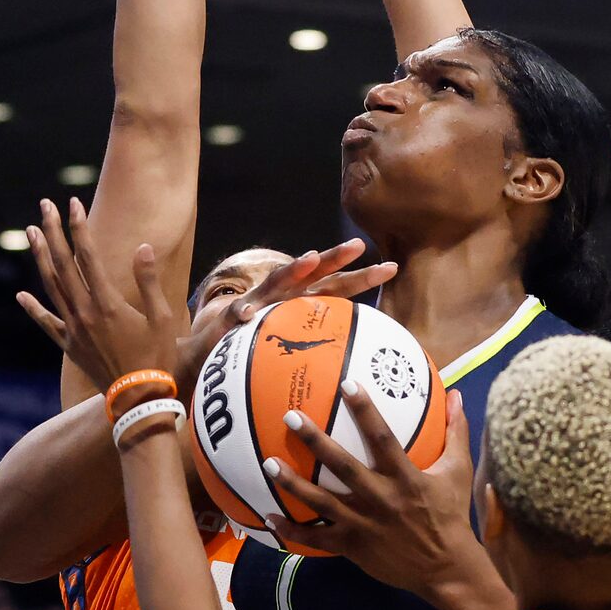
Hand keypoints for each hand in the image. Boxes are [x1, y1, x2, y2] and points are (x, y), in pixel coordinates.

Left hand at [20, 198, 176, 388]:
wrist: (139, 398)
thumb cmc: (157, 357)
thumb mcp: (162, 317)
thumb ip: (149, 281)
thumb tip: (142, 247)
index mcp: (108, 303)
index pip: (88, 255)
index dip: (79, 227)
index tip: (73, 203)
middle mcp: (85, 312)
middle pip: (63, 264)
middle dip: (54, 231)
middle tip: (44, 205)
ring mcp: (74, 329)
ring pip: (50, 286)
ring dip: (40, 257)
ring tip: (31, 232)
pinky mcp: (70, 346)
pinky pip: (46, 324)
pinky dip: (32, 308)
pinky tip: (20, 294)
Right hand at [173, 238, 397, 395]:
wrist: (217, 352)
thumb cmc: (265, 349)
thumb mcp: (299, 346)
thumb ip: (326, 348)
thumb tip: (366, 363)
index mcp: (306, 302)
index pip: (339, 286)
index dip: (364, 277)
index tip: (393, 268)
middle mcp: (285, 295)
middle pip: (314, 273)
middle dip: (334, 257)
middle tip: (357, 246)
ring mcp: (258, 302)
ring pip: (277, 281)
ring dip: (292, 270)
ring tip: (308, 259)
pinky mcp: (231, 318)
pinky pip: (235, 315)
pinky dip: (241, 313)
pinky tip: (246, 315)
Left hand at [263, 385, 476, 586]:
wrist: (447, 569)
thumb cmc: (451, 516)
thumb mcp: (458, 472)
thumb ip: (455, 433)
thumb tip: (457, 395)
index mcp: (405, 478)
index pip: (383, 438)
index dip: (365, 410)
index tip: (346, 384)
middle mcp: (381, 498)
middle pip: (343, 466)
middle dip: (316, 442)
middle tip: (291, 417)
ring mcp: (364, 524)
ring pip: (322, 502)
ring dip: (293, 483)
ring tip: (267, 463)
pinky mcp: (353, 546)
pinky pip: (317, 539)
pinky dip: (292, 531)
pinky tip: (269, 517)